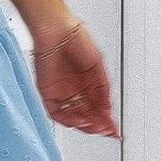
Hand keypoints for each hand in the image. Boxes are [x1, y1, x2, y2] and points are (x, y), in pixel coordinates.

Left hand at [29, 17, 119, 137]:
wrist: (57, 29)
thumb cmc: (76, 38)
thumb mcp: (98, 65)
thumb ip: (102, 88)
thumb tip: (108, 108)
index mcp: (87, 83)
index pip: (97, 108)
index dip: (106, 121)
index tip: (114, 131)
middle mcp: (74, 89)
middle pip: (86, 115)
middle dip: (97, 125)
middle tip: (106, 131)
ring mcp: (60, 92)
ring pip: (73, 116)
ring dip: (84, 125)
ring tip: (95, 128)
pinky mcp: (47, 92)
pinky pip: (57, 112)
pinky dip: (69, 119)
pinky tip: (80, 121)